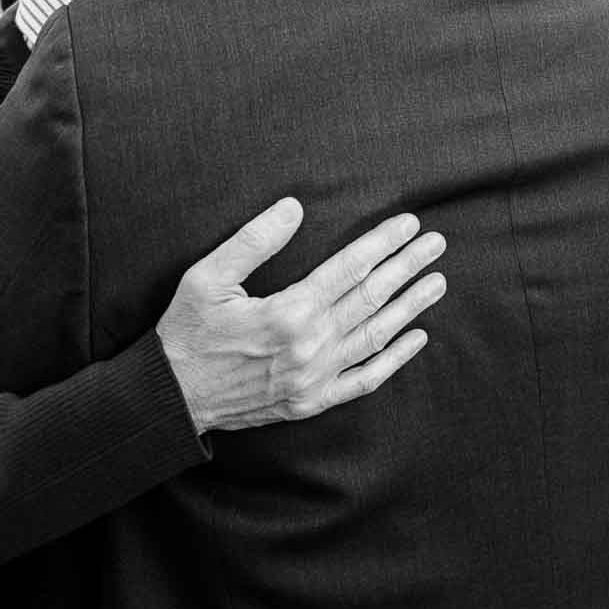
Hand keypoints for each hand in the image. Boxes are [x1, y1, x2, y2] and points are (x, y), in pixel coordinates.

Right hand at [157, 200, 447, 433]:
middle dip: (407, 267)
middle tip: (437, 244)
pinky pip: (364, 380)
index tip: (409, 224)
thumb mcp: (207, 277)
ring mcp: (314, 377)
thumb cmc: (187, 332)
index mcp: (288, 311)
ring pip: (376, 336)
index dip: (383, 242)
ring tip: (437, 282)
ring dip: (410, 307)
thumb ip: (253, 241)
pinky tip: (416, 338)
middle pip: (371, 297)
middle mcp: (309, 345)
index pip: (349, 267)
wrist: (171, 398)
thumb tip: (294, 207)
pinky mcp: (311, 401)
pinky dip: (394, 360)